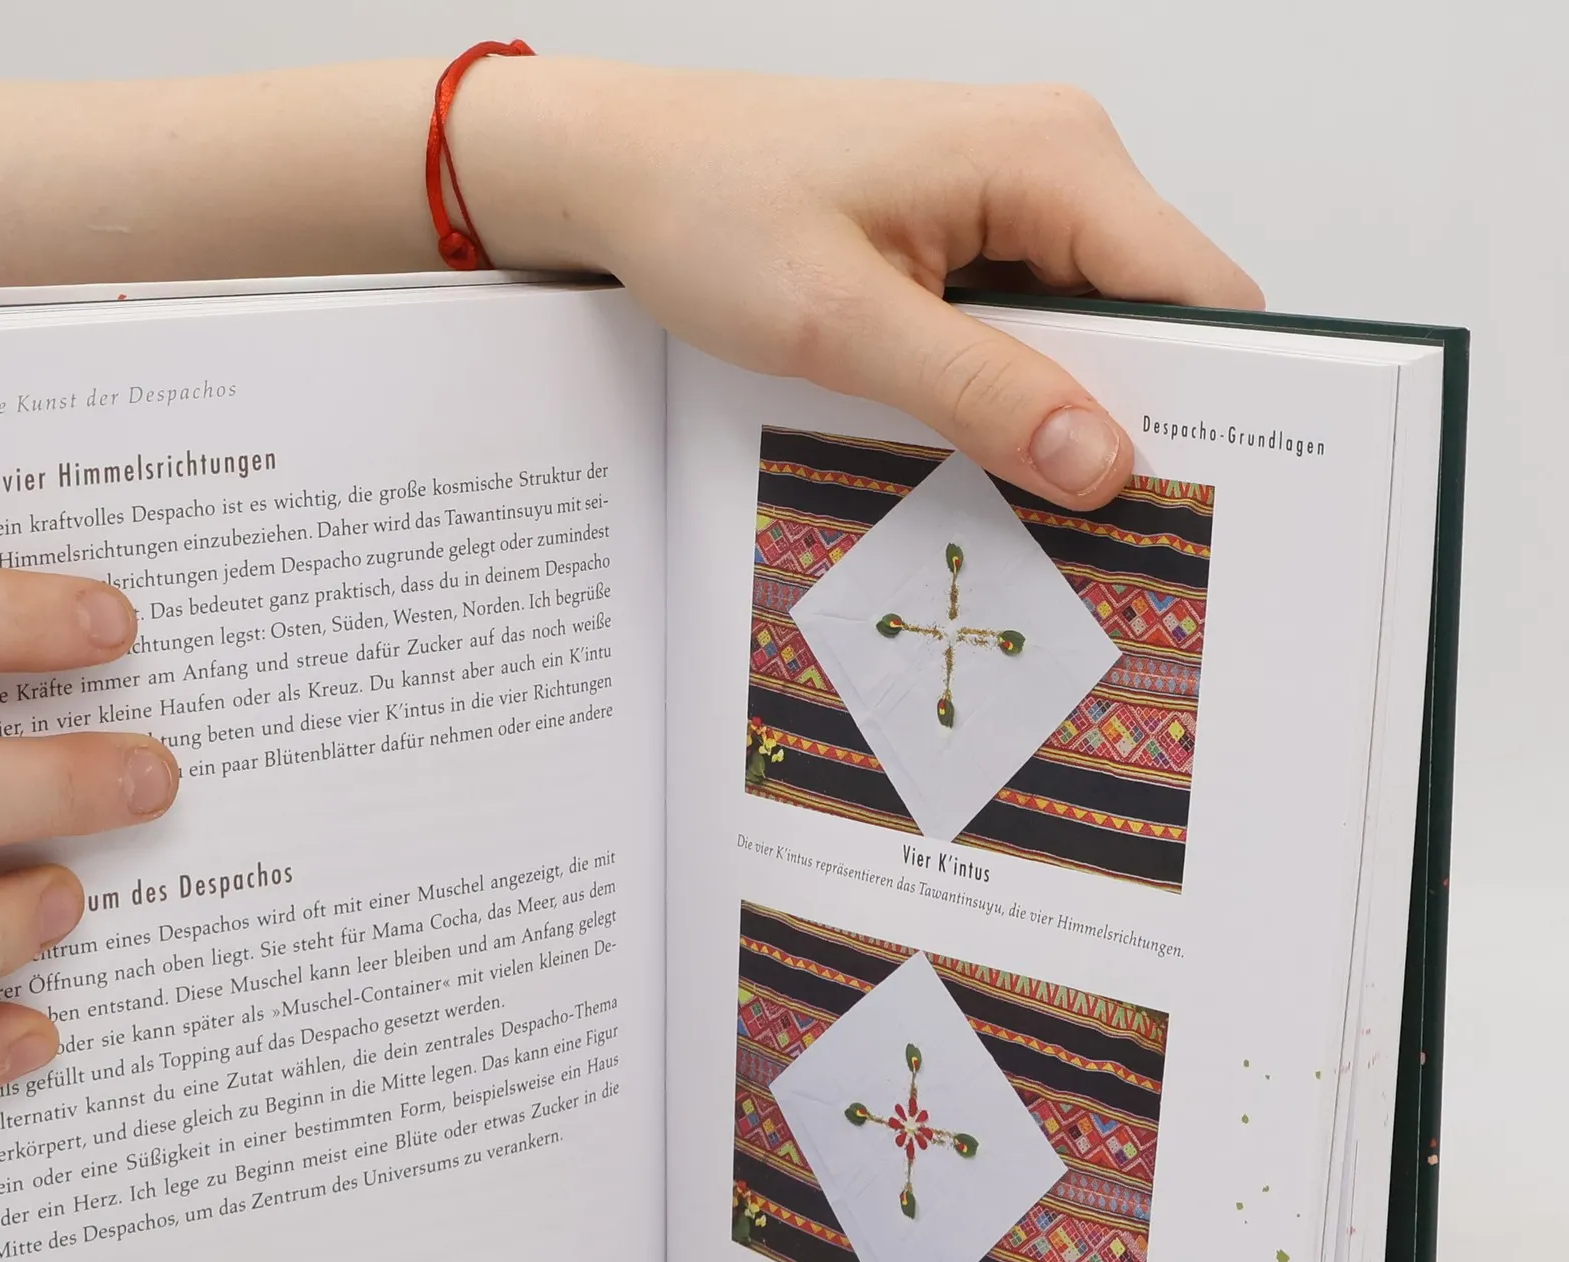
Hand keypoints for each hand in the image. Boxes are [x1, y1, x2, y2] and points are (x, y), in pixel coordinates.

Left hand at [467, 64, 1261, 509]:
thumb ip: (978, 390)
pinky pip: (1034, 326)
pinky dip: (1015, 392)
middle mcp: (1057, 163)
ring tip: (1019, 496)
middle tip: (1089, 530)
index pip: (1199, 294)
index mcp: (1052, 158)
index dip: (1208, 403)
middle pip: (1157, 318)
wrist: (626, 171)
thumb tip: (1101, 461)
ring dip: (1062, 414)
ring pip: (1094, 332)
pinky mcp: (975, 234)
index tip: (1183, 503)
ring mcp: (1018, 199)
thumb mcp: (840, 323)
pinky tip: (974, 444)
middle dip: (1130, 420)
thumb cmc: (710, 211)